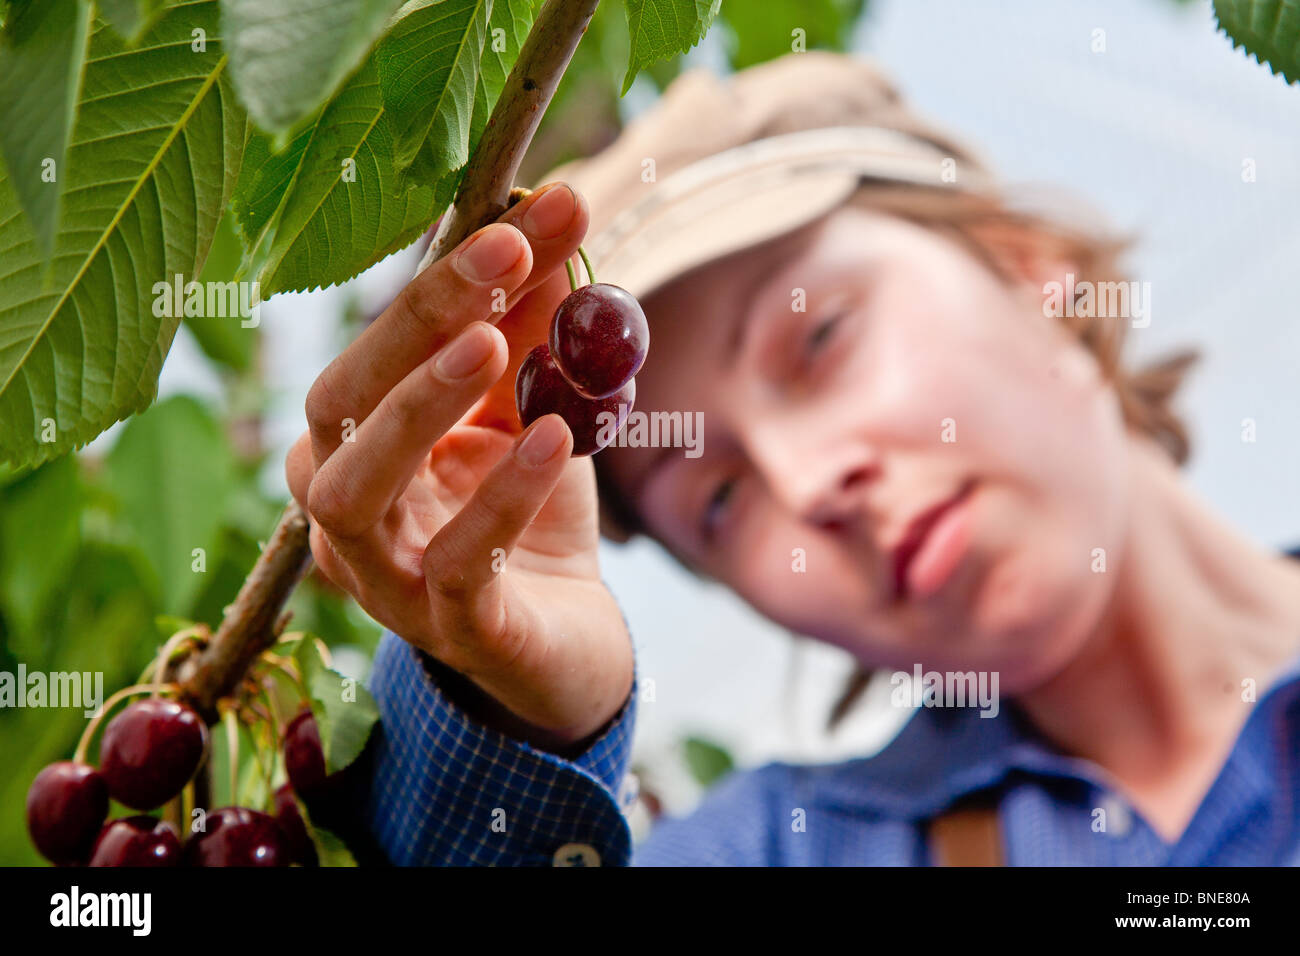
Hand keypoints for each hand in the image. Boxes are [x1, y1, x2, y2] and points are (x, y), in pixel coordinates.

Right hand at [285, 183, 633, 751]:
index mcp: (356, 446)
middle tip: (501, 258)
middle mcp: (346, 512)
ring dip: (417, 408)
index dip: (438, 279)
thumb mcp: (530, 410)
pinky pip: (457, 568)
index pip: (373, 348)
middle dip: (414, 323)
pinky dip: (501, 500)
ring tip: (492, 344)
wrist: (561, 642)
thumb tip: (550, 215)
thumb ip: (530, 329)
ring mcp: (387, 581)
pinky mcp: (452, 633)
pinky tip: (554, 441)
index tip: (521, 214)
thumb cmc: (526, 520)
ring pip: (354, 496)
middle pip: (335, 405)